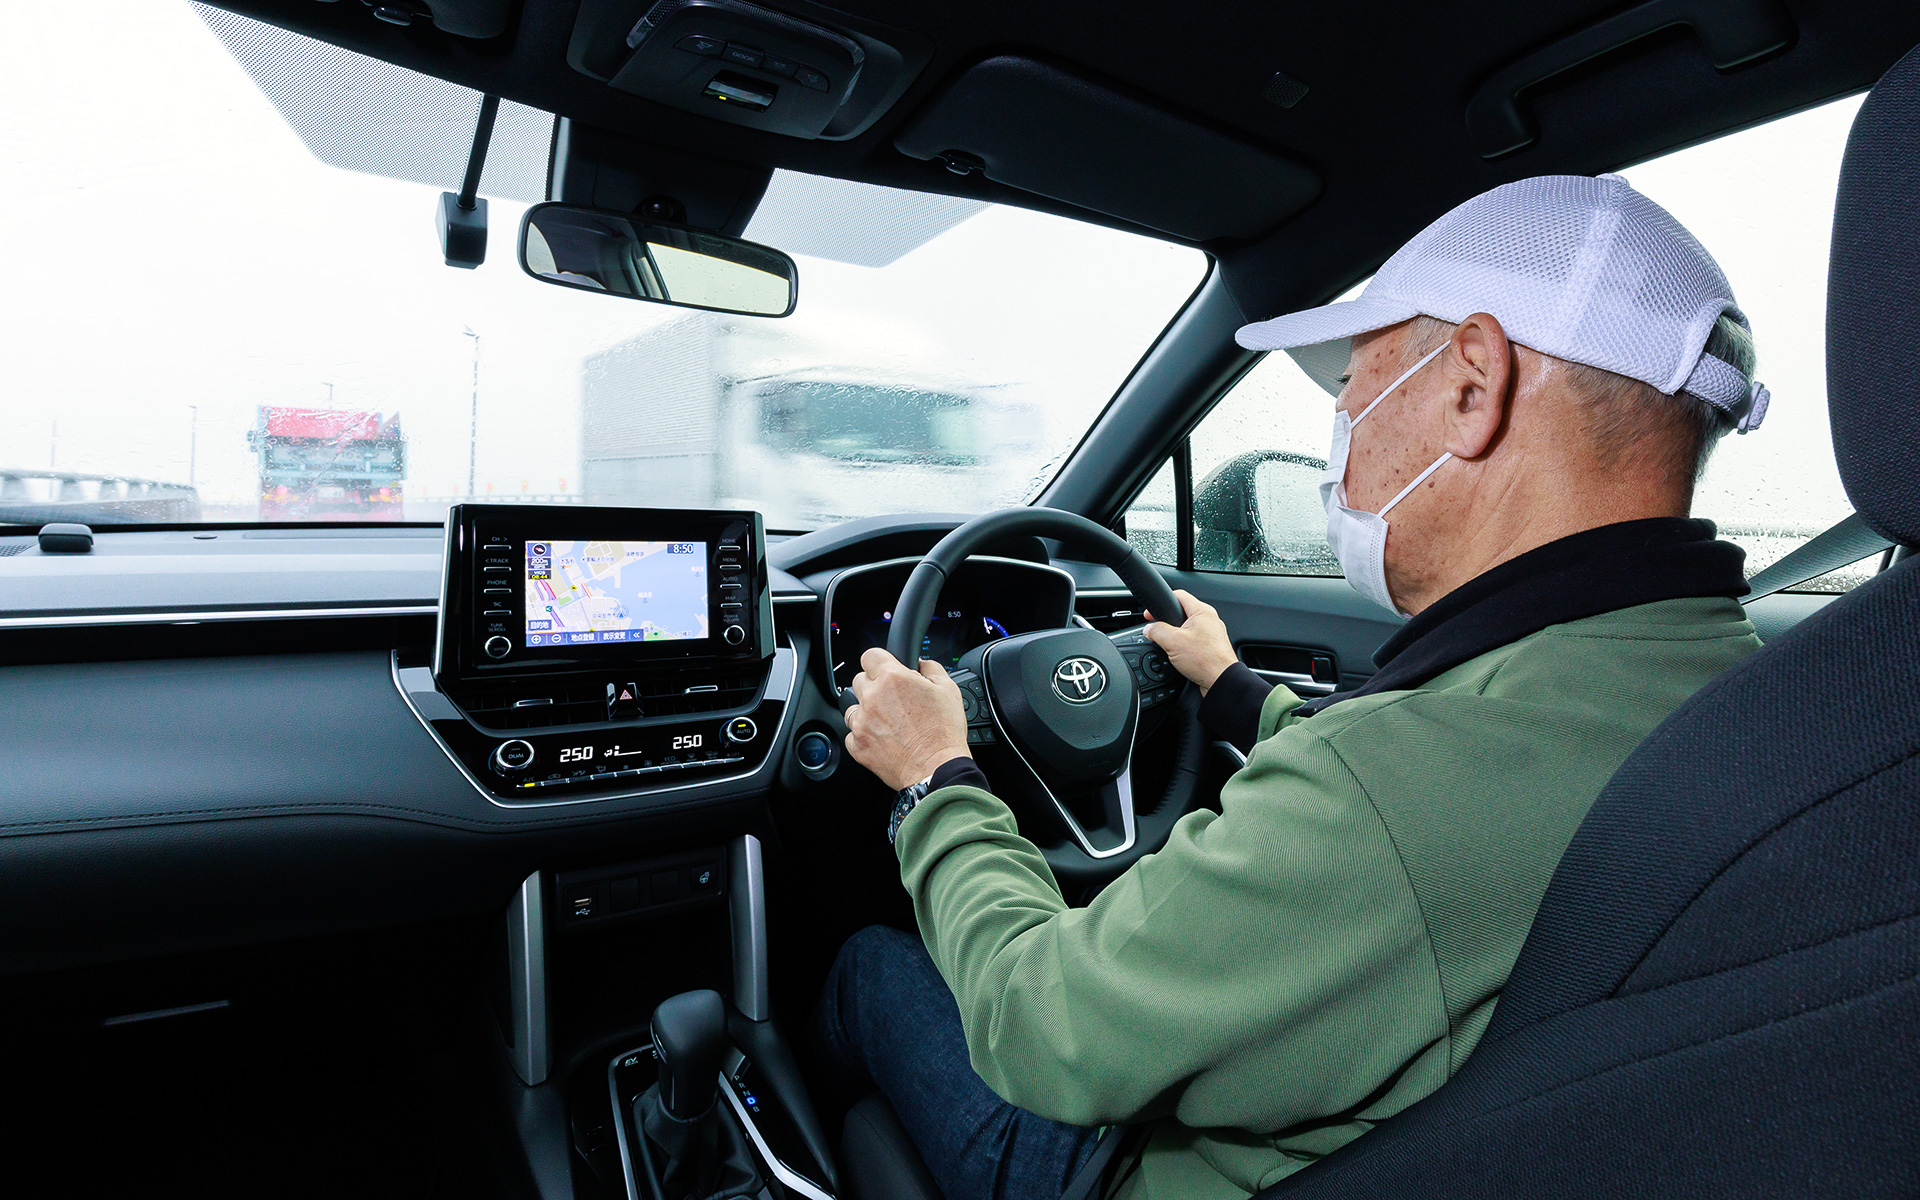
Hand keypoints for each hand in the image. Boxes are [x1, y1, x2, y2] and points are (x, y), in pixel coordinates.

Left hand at [844, 647, 972, 790]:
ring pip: (853, 707)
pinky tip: (883, 739)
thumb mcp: (948, 690)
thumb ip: (931, 668)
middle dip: (874, 686)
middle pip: (860, 680)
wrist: (937, 768)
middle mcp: (872, 698)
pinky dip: (864, 735)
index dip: (880, 661)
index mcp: (892, 679)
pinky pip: (853, 734)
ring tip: (888, 721)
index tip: (884, 668)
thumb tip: (921, 664)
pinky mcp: (857, 746)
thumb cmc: (943, 732)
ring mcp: (861, 723)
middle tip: (893, 699)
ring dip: (866, 710)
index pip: (870, 655)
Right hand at [1143, 589, 1238, 694]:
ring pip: (1187, 629)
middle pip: (1182, 613)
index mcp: (1202, 611)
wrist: (1221, 681)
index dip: (1162, 602)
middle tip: (1157, 631)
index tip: (1150, 613)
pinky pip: (1193, 641)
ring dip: (1175, 636)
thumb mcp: (1172, 642)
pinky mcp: (1211, 647)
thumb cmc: (1206, 660)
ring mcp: (1212, 634)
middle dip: (1167, 622)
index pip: (1179, 596)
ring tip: (1168, 646)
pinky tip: (1179, 656)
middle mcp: (1209, 620)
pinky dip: (1184, 646)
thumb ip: (1157, 631)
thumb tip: (1149, 629)